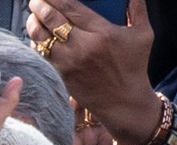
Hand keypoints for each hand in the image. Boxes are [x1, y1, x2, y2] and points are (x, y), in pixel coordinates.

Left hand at [26, 0, 156, 135]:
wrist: (124, 102)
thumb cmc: (134, 66)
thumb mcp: (144, 34)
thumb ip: (137, 8)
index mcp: (102, 33)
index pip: (70, 8)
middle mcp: (83, 46)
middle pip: (51, 20)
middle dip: (38, 6)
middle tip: (35, 1)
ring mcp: (69, 62)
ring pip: (41, 38)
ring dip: (32, 24)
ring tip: (32, 17)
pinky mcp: (61, 75)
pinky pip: (41, 55)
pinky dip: (35, 43)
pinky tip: (35, 36)